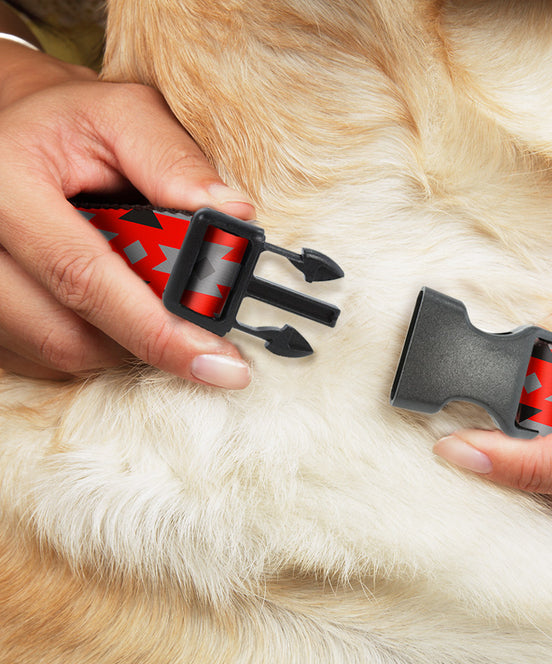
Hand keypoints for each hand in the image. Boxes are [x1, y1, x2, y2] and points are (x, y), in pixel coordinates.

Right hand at [0, 41, 254, 386]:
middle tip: (198, 331)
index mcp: (6, 185)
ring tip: (147, 296)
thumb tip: (233, 214)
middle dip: (147, 340)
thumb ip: (175, 161)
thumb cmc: (69, 123)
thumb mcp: (123, 116)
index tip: (218, 363)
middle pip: (68, 335)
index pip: (85, 278)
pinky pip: (44, 357)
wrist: (11, 134)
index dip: (158, 331)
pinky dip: (94, 341)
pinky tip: (111, 305)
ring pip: (59, 352)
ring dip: (122, 340)